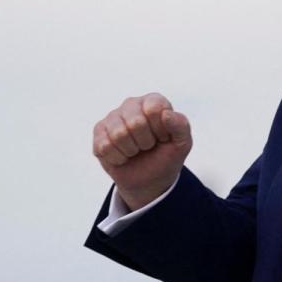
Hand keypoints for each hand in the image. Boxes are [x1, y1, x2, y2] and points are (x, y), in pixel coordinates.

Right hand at [92, 93, 192, 211]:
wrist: (149, 180)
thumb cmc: (166, 157)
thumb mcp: (182, 144)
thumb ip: (181, 126)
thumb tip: (166, 114)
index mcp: (153, 101)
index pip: (153, 109)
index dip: (159, 129)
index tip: (162, 138)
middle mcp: (132, 104)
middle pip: (135, 122)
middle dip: (145, 143)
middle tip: (147, 146)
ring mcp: (113, 117)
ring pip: (118, 134)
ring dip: (130, 151)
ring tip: (135, 151)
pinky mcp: (99, 131)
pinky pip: (104, 146)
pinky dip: (117, 158)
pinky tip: (123, 156)